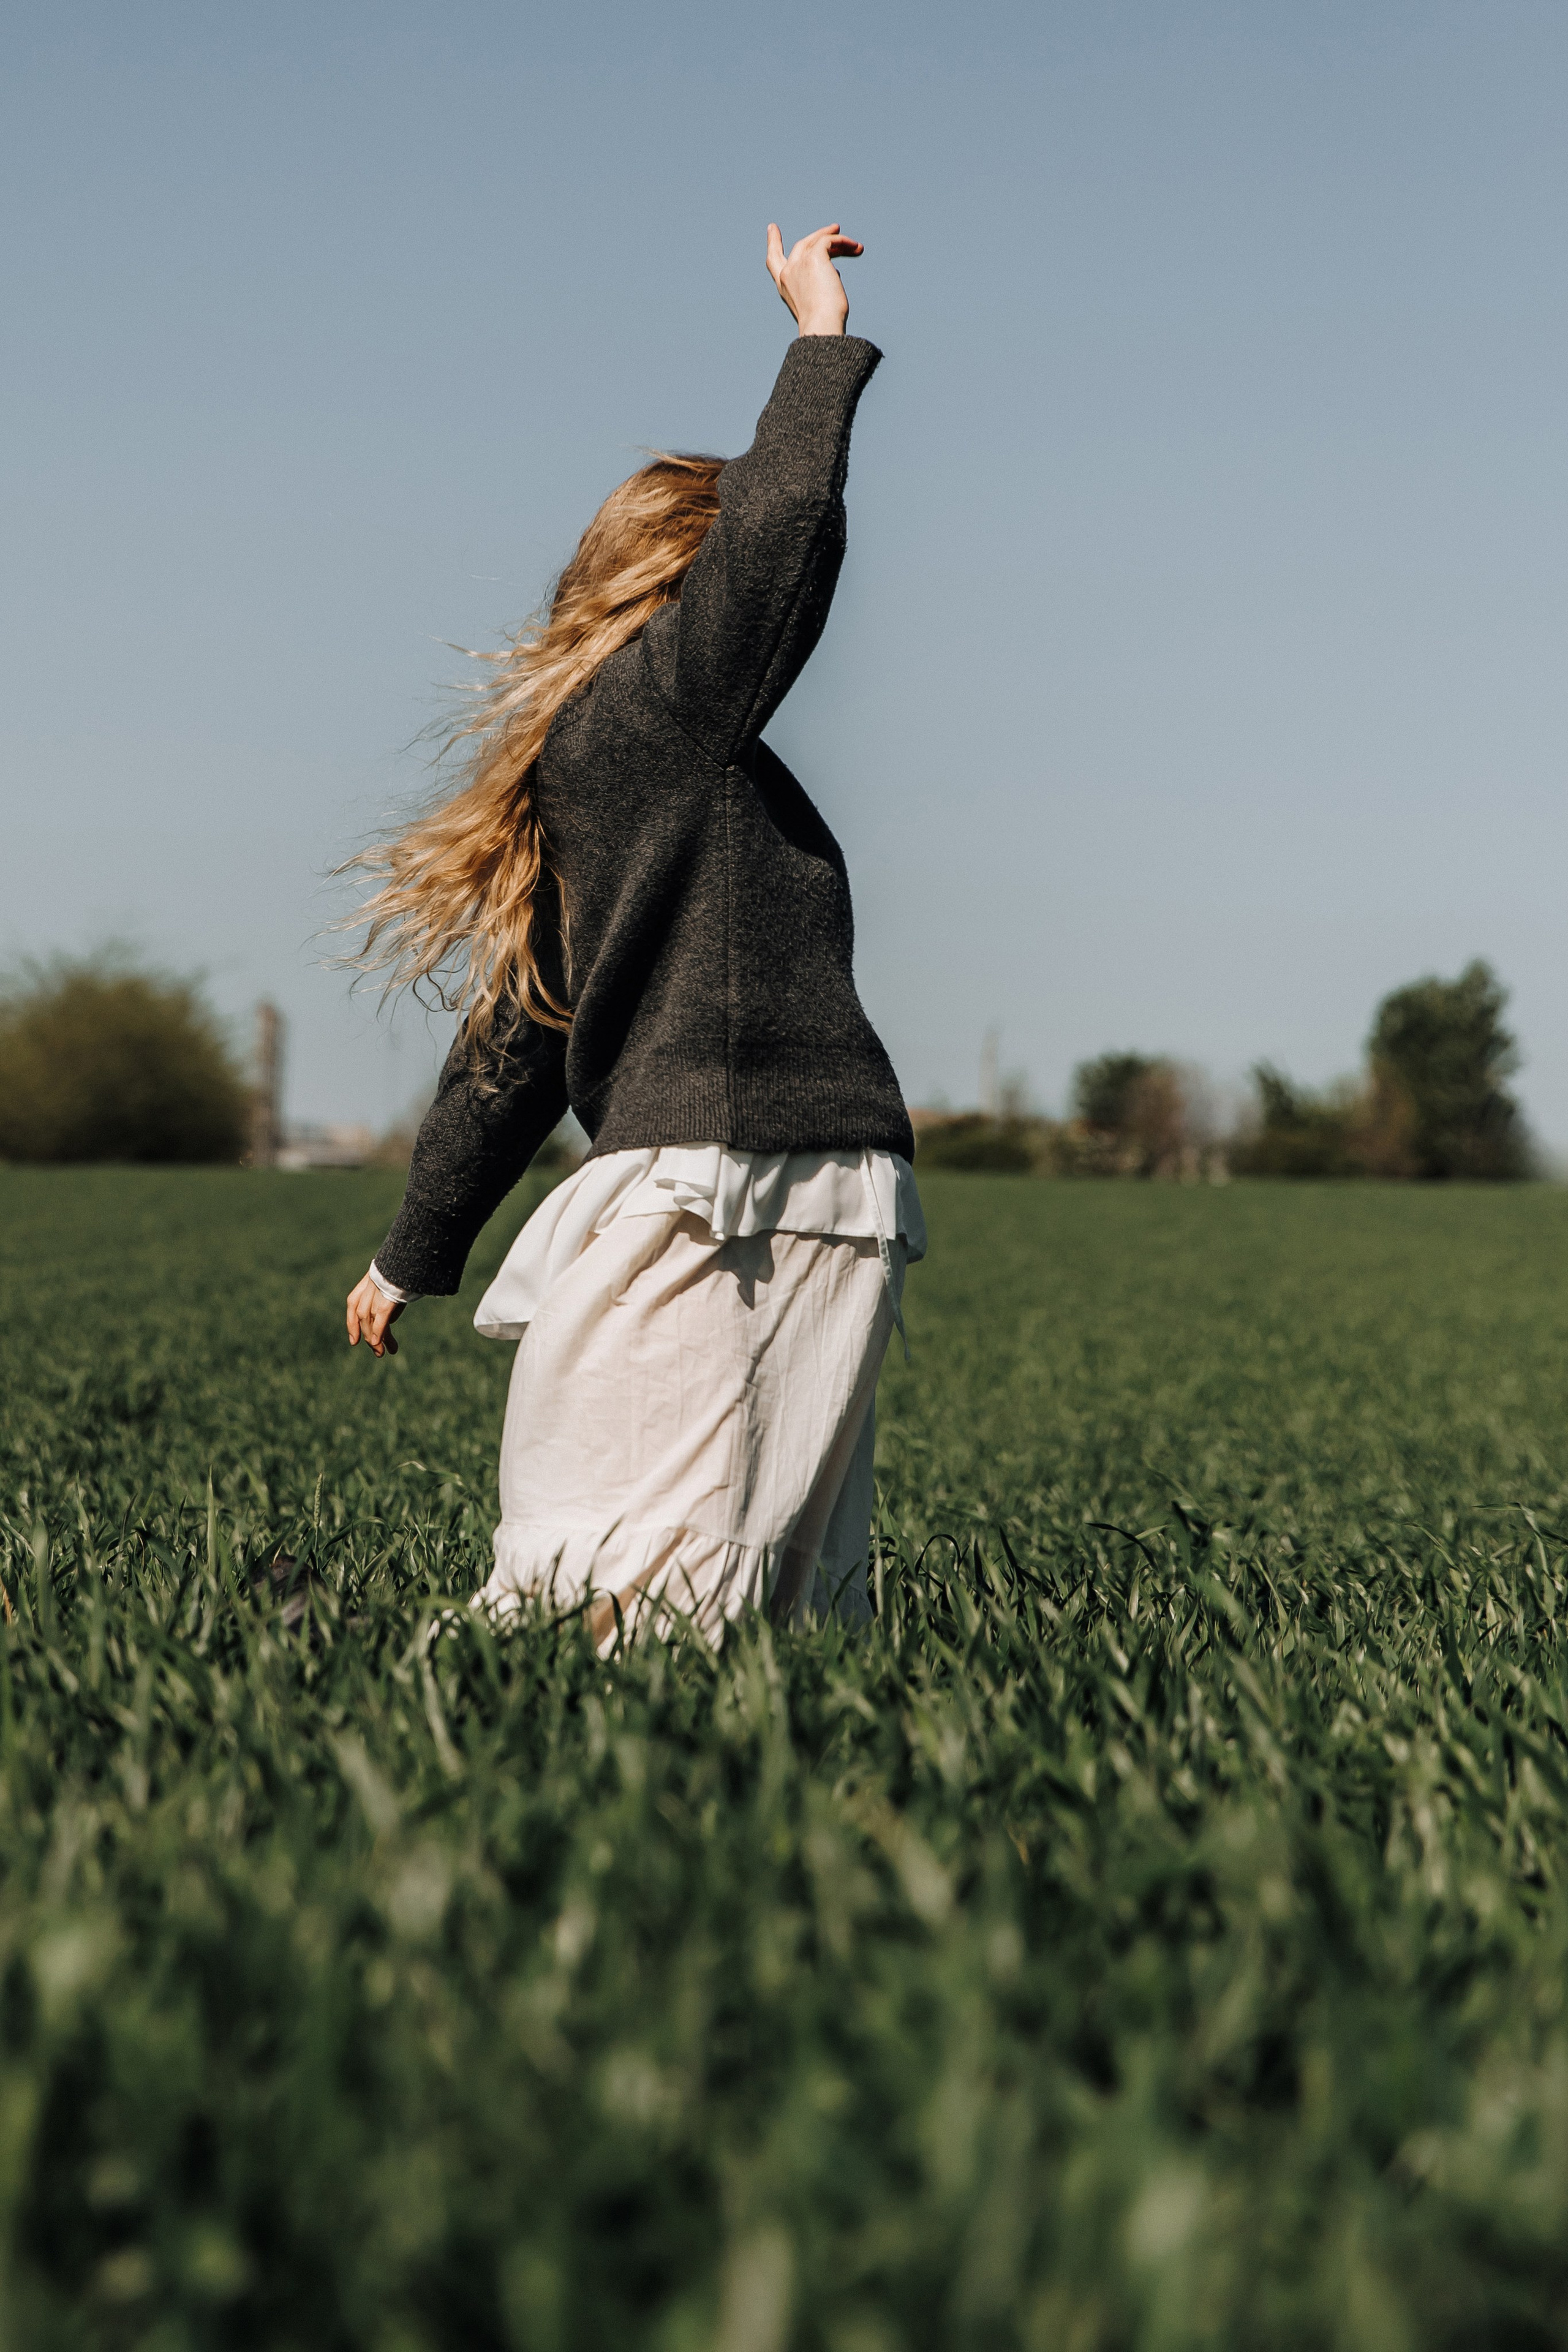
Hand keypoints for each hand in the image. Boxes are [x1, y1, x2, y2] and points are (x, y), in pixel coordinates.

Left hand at [346, 1271, 404, 1357]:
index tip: (354, 1341)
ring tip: (382, 1352)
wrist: (418, 1252)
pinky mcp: (390, 1294)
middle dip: (365, 1334)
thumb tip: (389, 1322)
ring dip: (374, 1338)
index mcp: (371, 1277)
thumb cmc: (412, 1268)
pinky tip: (379, 1343)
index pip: (353, 1302)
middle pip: (360, 1313)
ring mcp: (379, 1286)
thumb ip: (390, 1302)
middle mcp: (371, 1281)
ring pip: (368, 1316)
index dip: (351, 1322)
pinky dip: (378, 1331)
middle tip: (377, 1352)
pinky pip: (381, 1315)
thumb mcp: (399, 1285)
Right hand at [765, 221, 862, 337]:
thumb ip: (819, 286)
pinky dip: (843, 242)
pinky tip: (856, 249)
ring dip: (837, 240)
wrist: (821, 327)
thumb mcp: (817, 304)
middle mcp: (788, 272)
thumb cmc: (823, 325)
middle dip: (817, 235)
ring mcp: (800, 263)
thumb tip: (835, 273)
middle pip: (801, 246)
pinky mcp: (814, 257)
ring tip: (854, 244)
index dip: (773, 242)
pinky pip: (829, 240)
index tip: (772, 227)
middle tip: (835, 228)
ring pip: (818, 241)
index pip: (773, 260)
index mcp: (784, 287)